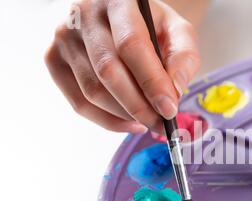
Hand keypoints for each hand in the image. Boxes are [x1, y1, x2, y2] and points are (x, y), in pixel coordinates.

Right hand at [45, 0, 199, 132]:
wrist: (124, 19)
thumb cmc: (152, 26)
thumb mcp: (177, 32)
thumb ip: (184, 58)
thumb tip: (174, 91)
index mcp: (117, 0)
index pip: (131, 45)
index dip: (151, 82)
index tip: (169, 109)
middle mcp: (84, 15)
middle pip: (108, 71)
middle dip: (139, 106)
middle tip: (161, 123)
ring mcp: (64, 38)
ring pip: (92, 91)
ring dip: (125, 116)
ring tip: (149, 120)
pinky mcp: (53, 59)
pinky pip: (79, 103)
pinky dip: (107, 121)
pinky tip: (129, 122)